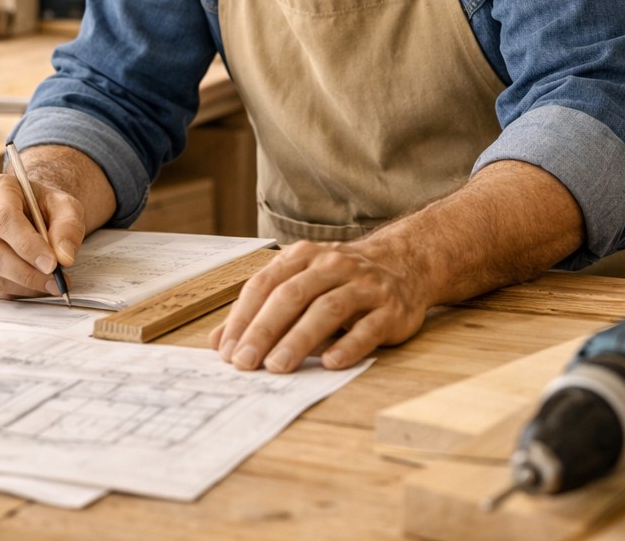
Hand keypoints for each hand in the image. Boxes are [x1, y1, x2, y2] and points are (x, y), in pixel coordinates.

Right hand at [0, 172, 87, 298]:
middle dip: (27, 272)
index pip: (4, 219)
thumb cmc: (45, 207)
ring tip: (51, 285)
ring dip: (24, 285)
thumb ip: (68, 227)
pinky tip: (36, 286)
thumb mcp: (65, 206)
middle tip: (56, 282)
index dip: (28, 245)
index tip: (52, 264)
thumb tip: (64, 258)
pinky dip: (16, 291)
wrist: (30, 212)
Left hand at [207, 238, 430, 372]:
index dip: (243, 317)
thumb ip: (261, 310)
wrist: (406, 264)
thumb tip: (219, 343)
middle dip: (265, 330)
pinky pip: (368, 327)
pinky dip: (348, 345)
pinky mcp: (391, 309)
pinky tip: (331, 363)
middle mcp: (334, 266)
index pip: (266, 284)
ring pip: (328, 309)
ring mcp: (365, 286)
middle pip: (293, 296)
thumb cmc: (342, 280)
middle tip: (245, 362)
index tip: (227, 350)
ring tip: (278, 366)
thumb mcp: (300, 283)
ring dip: (300, 339)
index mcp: (305, 257)